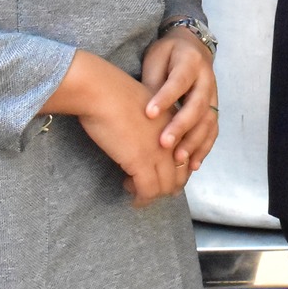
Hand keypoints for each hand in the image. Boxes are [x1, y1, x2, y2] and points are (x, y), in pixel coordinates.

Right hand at [44, 51, 182, 207]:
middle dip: (167, 187)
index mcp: (176, 123)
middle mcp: (174, 138)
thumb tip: (143, 137)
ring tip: (134, 188)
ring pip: (166, 187)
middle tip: (148, 188)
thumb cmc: (114, 93)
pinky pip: (148, 191)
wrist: (101, 90)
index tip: (159, 174)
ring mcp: (160, 151)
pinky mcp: (141, 162)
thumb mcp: (144, 105)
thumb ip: (151, 121)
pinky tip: (128, 191)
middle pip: (180, 175)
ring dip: (152, 194)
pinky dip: (140, 198)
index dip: (174, 170)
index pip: (186, 156)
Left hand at [142, 27, 219, 171]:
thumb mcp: (156, 58)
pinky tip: (193, 165)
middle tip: (164, 144)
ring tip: (178, 160)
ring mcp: (214, 96)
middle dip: (182, 126)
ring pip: (209, 121)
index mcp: (191, 62)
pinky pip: (213, 131)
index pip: (179, 81)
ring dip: (194, 142)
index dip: (166, 97)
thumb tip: (146, 111)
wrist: (192, 48)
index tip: (149, 114)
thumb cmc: (168, 55)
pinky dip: (204, 148)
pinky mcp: (214, 110)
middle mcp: (207, 79)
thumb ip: (153, 82)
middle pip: (198, 105)